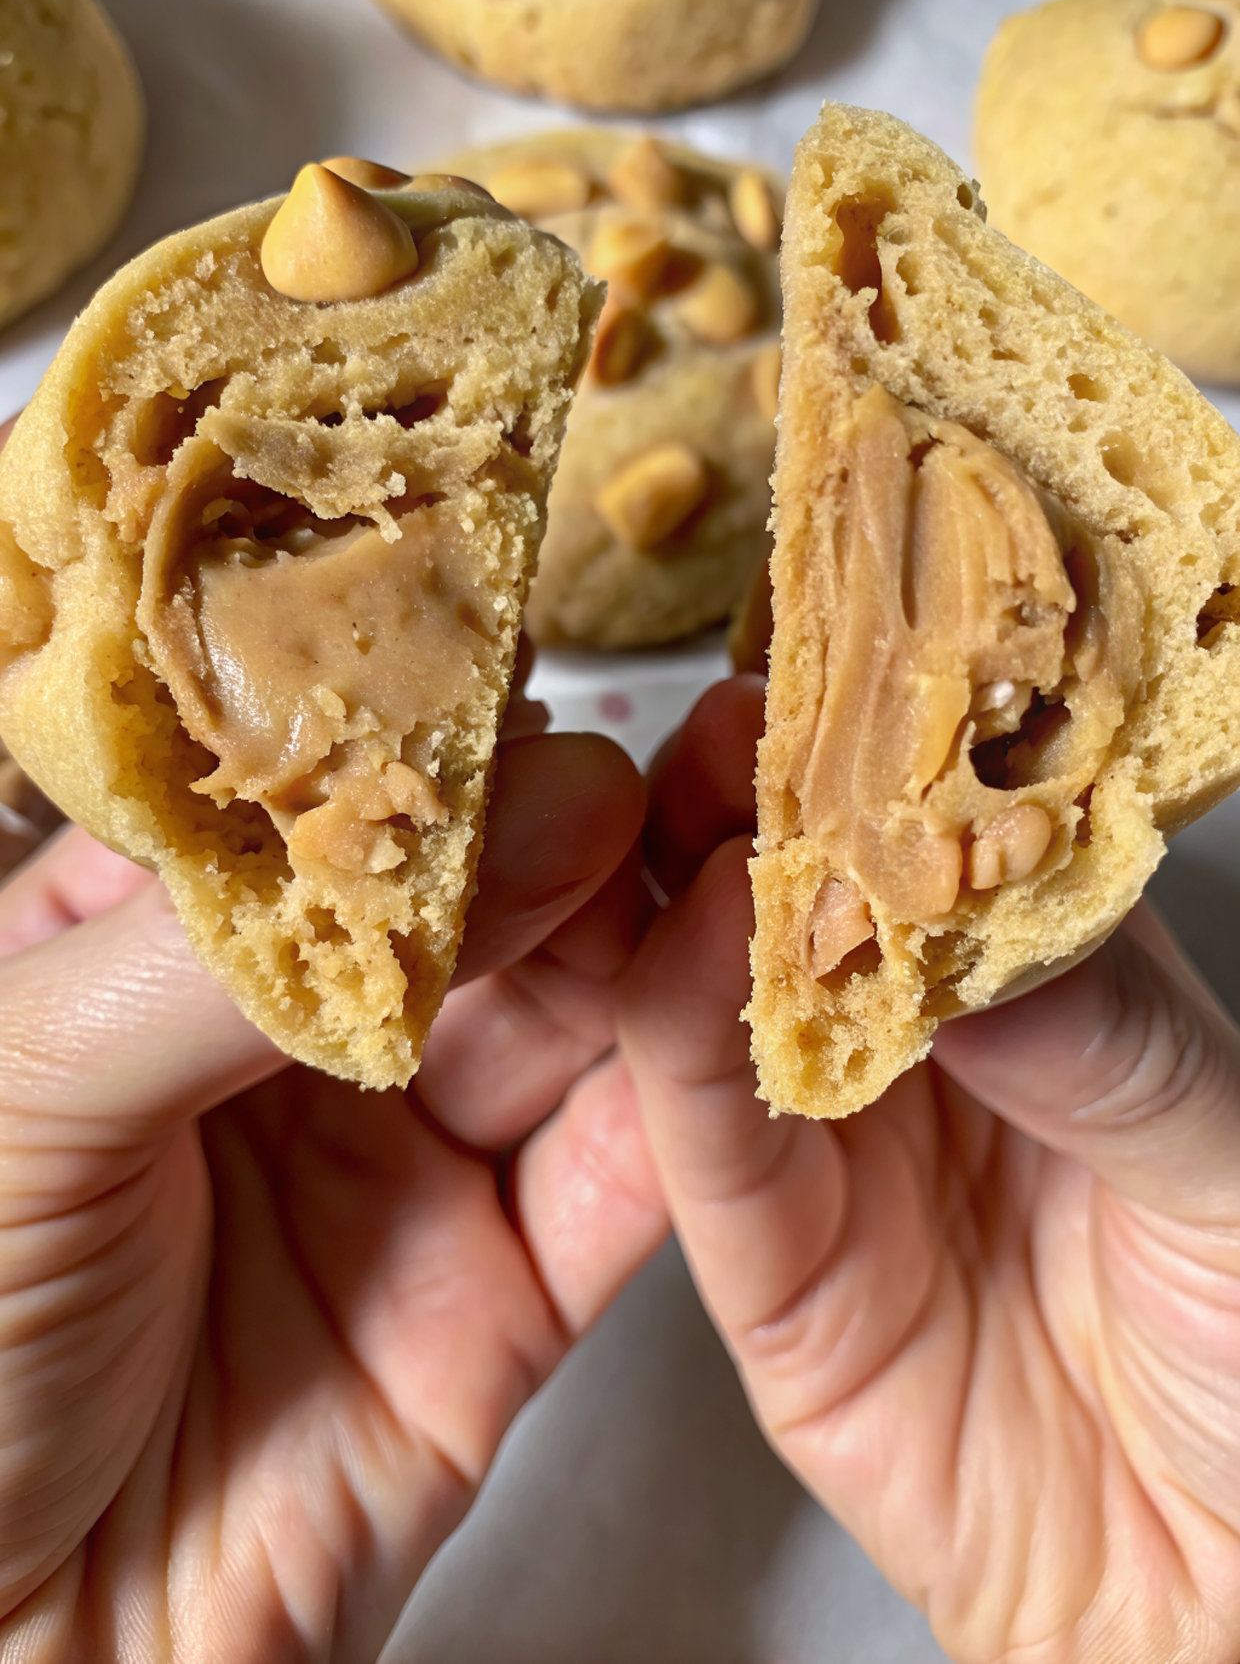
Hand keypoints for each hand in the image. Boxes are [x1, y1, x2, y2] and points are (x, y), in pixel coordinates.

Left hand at [0, 722, 666, 1660]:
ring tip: (729, 842)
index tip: (517, 633)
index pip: (314, 805)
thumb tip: (508, 804)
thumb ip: (256, 946)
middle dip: (569, 822)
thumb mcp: (39, 1085)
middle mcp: (303, 1046)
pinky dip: (700, 1094)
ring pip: (571, 1017)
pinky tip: (743, 1002)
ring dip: (657, 936)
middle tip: (661, 747)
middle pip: (472, 900)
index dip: (413, 724)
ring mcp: (415, 1163)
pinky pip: (629, 1177)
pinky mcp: (512, 1291)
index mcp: (160, 959)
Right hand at [623, 675, 1239, 1663]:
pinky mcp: (762, 1263)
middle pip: (802, 896)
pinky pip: (700, 1136)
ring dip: (689, 889)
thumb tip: (978, 920)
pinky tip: (684, 949)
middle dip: (757, 795)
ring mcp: (826, 1149)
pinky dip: (680, 1034)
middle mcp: (914, 1051)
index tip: (848, 647)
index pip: (938, 838)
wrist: (1209, 1585)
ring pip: (719, 992)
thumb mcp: (1224, 1161)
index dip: (889, 745)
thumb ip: (1109, 1035)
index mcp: (1031, 989)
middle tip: (733, 707)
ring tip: (683, 794)